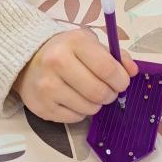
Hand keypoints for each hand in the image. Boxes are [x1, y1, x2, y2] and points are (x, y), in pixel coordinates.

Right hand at [16, 28, 137, 122]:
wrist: (28, 60)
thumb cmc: (66, 50)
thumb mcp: (89, 43)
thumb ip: (115, 55)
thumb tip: (133, 71)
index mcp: (74, 42)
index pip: (107, 68)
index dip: (121, 79)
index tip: (122, 81)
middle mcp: (57, 62)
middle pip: (99, 92)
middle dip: (111, 94)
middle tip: (109, 91)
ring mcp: (47, 86)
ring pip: (88, 108)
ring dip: (97, 104)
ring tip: (90, 94)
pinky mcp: (41, 106)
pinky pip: (74, 118)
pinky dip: (81, 112)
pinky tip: (75, 99)